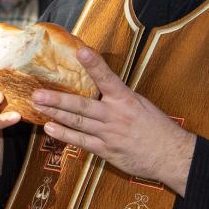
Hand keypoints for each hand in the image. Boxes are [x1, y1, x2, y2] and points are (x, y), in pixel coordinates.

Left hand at [35, 47, 195, 195]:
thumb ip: (118, 95)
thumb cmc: (156, 127)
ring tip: (37, 106)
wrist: (172, 156)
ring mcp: (109, 134)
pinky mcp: (106, 150)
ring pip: (77, 123)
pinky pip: (81, 142)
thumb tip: (98, 82)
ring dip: (55, 114)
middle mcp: (115, 115)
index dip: (94, 64)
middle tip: (37, 93)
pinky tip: (50, 128)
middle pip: (82, 106)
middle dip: (58, 99)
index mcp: (126, 100)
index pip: (107, 78)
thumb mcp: (141, 104)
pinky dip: (64, 135)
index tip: (81, 51)